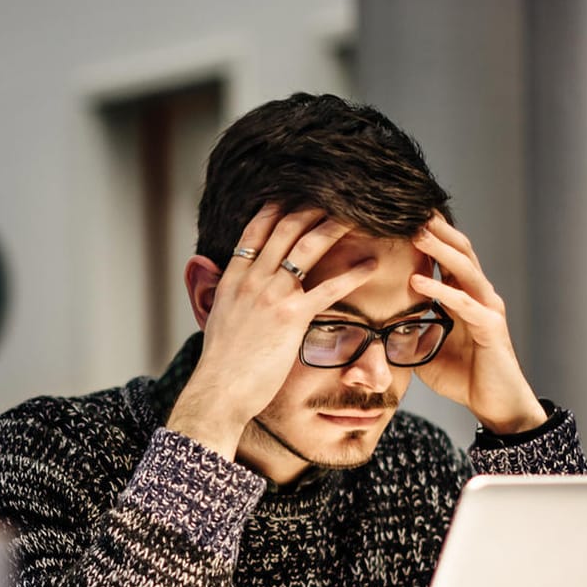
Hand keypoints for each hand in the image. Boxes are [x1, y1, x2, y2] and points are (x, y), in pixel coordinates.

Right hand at [168, 205, 380, 458]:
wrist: (218, 391)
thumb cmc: (220, 365)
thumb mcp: (215, 320)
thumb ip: (221, 295)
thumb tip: (218, 285)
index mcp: (232, 279)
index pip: (254, 231)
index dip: (276, 208)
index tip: (294, 195)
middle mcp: (252, 280)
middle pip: (285, 229)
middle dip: (311, 208)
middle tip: (335, 196)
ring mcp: (272, 296)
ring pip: (307, 248)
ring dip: (334, 227)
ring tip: (358, 215)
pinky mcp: (292, 318)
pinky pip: (329, 288)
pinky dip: (353, 274)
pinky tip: (371, 266)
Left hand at [410, 214, 545, 434]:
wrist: (496, 405)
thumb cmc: (464, 377)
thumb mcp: (425, 350)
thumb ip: (408, 332)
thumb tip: (375, 326)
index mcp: (464, 297)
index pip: (447, 257)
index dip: (429, 237)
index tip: (402, 217)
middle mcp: (479, 296)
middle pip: (460, 251)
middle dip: (436, 230)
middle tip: (410, 208)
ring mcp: (487, 309)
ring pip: (465, 269)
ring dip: (439, 249)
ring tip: (416, 232)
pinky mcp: (491, 328)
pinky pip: (464, 303)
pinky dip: (441, 290)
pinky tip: (417, 280)